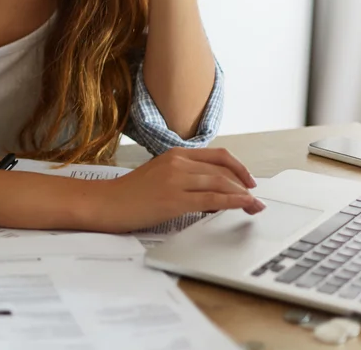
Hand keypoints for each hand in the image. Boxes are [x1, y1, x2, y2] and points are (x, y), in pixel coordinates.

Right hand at [91, 147, 264, 233]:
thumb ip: (182, 175)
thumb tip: (211, 188)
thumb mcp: (158, 174)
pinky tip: (243, 206)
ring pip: (220, 183)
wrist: (105, 202)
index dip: (239, 167)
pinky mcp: (174, 200)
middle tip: (255, 198)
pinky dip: (233, 202)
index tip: (249, 180)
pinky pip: (211, 199)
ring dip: (243, 196)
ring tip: (254, 207)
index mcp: (174, 154)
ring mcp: (176, 180)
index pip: (217, 155)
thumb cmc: (128, 193)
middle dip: (245, 184)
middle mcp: (177, 163)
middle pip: (223, 170)